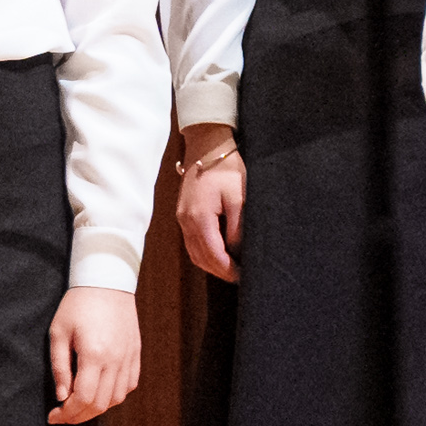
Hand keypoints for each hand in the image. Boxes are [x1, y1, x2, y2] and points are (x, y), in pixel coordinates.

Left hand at [49, 286, 141, 424]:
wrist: (107, 283)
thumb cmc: (77, 305)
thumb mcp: (58, 333)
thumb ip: (60, 367)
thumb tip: (61, 396)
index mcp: (94, 355)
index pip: (83, 398)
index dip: (67, 413)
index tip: (53, 416)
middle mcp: (116, 360)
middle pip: (101, 404)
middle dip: (79, 416)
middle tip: (63, 416)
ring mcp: (129, 358)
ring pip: (117, 398)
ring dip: (97, 408)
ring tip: (78, 405)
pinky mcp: (136, 354)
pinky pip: (129, 385)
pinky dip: (114, 396)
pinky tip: (99, 392)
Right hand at [173, 144, 245, 282]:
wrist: (207, 148)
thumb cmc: (226, 170)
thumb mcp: (239, 198)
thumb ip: (237, 227)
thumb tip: (237, 251)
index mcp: (200, 218)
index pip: (213, 254)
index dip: (228, 269)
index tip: (244, 277)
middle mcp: (186, 221)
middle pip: (200, 258)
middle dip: (220, 271)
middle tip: (240, 277)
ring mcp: (182, 218)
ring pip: (194, 253)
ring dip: (211, 264)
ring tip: (231, 268)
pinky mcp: (183, 215)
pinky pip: (191, 243)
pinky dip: (204, 253)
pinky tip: (219, 253)